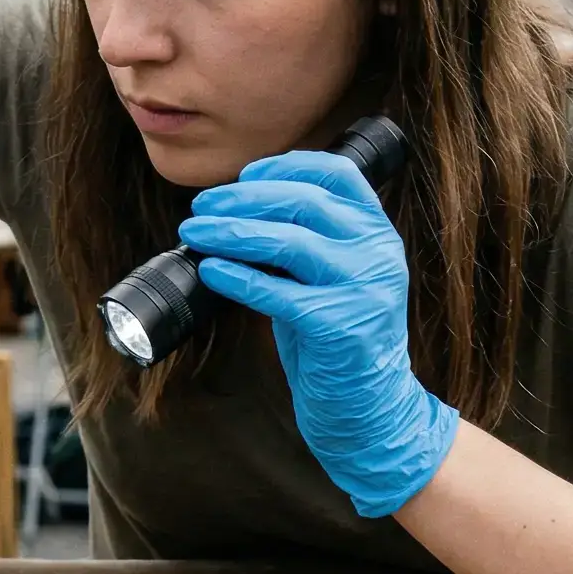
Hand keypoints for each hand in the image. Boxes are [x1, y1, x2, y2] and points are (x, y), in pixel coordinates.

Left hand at [178, 152, 458, 517]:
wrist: (370, 407)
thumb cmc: (337, 336)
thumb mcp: (329, 275)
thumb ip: (300, 238)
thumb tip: (233, 207)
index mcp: (377, 231)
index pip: (337, 173)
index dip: (285, 166)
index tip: (244, 176)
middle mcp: (378, 251)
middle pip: (304, 201)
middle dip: (243, 199)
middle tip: (201, 207)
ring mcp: (364, 287)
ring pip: (289, 241)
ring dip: (232, 232)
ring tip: (193, 232)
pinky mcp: (341, 325)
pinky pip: (278, 292)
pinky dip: (238, 277)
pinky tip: (211, 271)